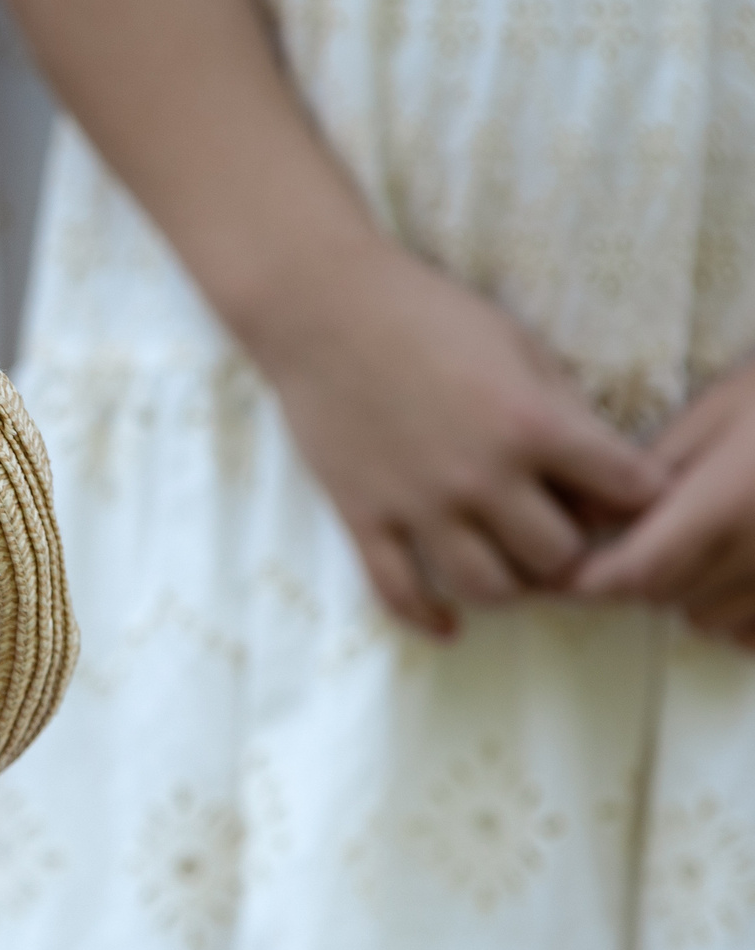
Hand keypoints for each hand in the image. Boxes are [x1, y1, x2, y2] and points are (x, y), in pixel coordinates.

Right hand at [238, 243, 662, 635]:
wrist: (323, 313)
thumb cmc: (429, 316)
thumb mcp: (520, 347)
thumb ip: (563, 411)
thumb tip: (597, 470)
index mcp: (531, 426)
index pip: (622, 490)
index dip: (637, 496)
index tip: (628, 495)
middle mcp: (480, 478)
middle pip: (556, 558)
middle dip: (570, 551)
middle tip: (562, 536)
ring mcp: (418, 507)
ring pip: (486, 589)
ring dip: (510, 588)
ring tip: (511, 570)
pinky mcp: (365, 520)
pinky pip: (400, 593)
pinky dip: (429, 618)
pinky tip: (449, 625)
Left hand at [569, 358, 754, 646]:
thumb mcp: (715, 414)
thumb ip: (646, 472)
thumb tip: (577, 517)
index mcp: (725, 504)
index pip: (635, 572)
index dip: (590, 581)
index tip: (564, 573)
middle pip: (665, 595)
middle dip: (637, 576)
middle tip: (637, 539)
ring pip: (708, 617)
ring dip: (688, 593)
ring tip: (700, 546)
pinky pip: (752, 632)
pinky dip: (736, 615)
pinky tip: (738, 572)